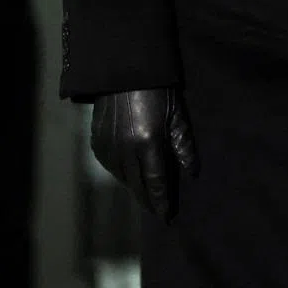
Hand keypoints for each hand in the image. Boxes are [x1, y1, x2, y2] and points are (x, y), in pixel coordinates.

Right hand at [90, 87, 198, 221]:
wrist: (125, 70)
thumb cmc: (159, 90)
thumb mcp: (177, 114)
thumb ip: (183, 145)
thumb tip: (191, 173)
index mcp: (148, 142)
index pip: (156, 182)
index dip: (162, 201)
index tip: (168, 217)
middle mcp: (124, 149)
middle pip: (137, 185)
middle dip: (148, 199)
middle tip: (158, 210)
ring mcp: (108, 146)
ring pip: (122, 178)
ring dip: (135, 186)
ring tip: (146, 191)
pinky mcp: (96, 142)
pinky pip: (111, 167)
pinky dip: (122, 173)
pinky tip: (131, 172)